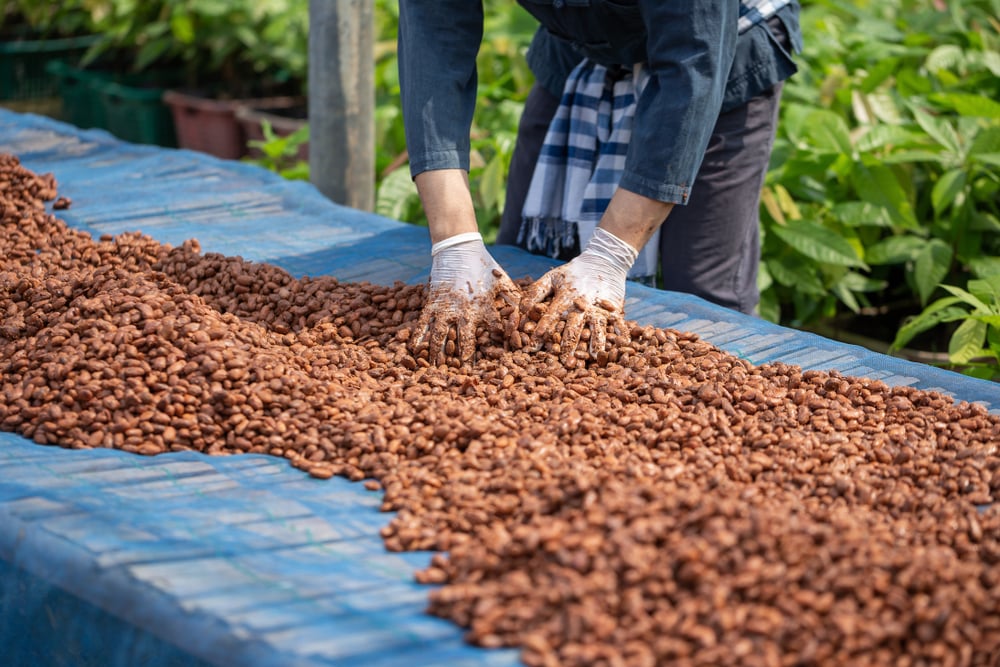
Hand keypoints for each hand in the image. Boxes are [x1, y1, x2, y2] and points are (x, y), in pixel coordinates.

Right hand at [413, 232, 520, 364]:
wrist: (458, 247)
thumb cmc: (484, 266)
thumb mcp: (503, 282)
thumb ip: (516, 298)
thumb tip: (531, 313)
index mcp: (484, 307)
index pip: (493, 332)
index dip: (496, 348)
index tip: (497, 365)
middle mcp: (464, 310)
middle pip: (464, 341)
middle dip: (463, 360)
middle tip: (462, 376)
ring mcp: (445, 308)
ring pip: (441, 337)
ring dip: (439, 354)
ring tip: (436, 369)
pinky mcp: (431, 303)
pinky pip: (423, 323)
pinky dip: (418, 337)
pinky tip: (414, 350)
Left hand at [521, 227, 636, 363]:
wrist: (604, 261)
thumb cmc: (573, 272)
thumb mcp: (551, 277)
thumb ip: (536, 292)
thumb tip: (523, 309)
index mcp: (565, 295)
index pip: (553, 313)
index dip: (544, 327)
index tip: (536, 341)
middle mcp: (583, 303)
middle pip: (575, 325)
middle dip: (568, 343)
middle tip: (563, 360)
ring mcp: (599, 307)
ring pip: (596, 327)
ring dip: (593, 343)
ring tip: (591, 357)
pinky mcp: (614, 310)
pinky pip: (615, 324)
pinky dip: (617, 336)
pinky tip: (616, 348)